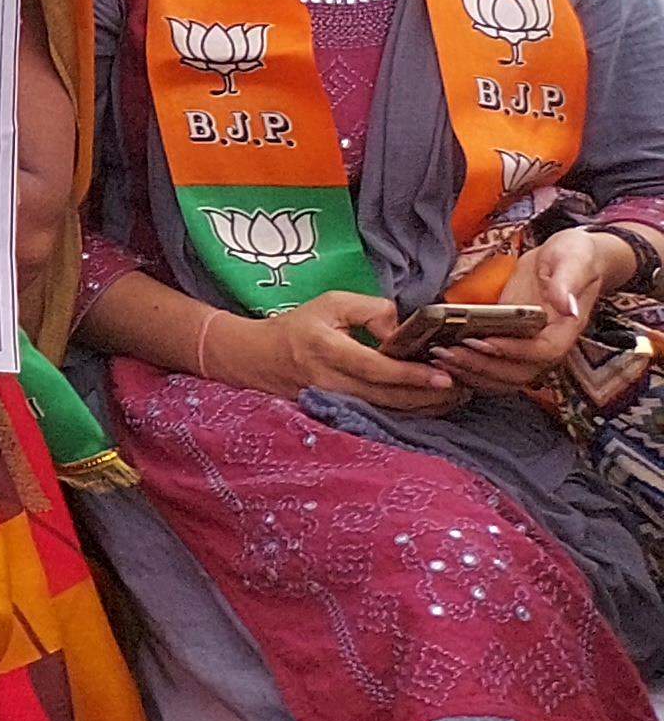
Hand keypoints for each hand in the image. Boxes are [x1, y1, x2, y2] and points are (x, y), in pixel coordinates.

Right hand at [215, 289, 459, 410]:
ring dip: (424, 407)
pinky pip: (380, 417)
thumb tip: (404, 330)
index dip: (410, 375)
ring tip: (454, 397)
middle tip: (463, 388)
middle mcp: (329, 381)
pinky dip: (408, 412)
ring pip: (387, 412)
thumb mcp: (330, 303)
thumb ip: (371, 309)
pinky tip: (428, 404)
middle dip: (428, 396)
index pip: (373, 368)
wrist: (257, 359)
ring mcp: (333, 403)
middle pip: (387, 398)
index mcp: (325, 349)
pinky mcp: (338, 415)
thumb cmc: (297, 327)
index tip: (443, 376)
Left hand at [438, 232, 626, 392]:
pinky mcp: (508, 343)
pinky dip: (466, 368)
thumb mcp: (574, 258)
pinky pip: (489, 365)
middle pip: (517, 372)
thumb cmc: (574, 256)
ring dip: (470, 372)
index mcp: (565, 329)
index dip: (513, 351)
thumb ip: (569, 281)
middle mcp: (546, 345)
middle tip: (447, 353)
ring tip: (438, 357)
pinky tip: (440, 358)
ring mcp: (526, 347)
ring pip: (501, 376)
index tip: (482, 341)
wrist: (568, 258)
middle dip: (481, 366)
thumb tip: (568, 306)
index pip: (543, 352)